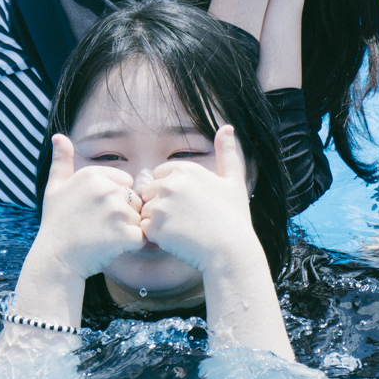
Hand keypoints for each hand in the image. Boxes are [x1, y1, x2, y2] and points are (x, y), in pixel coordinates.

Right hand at [32, 134, 146, 278]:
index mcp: (94, 174)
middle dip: (123, 216)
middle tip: (98, 228)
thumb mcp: (55, 188)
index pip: (126, 184)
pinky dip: (132, 246)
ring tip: (103, 238)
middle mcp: (106, 188)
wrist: (54, 260)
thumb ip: (61, 161)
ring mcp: (116, 211)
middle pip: (134, 201)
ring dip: (128, 231)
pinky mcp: (124, 234)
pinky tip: (111, 248)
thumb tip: (59, 136)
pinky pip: (141, 238)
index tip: (95, 212)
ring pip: (139, 219)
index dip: (115, 201)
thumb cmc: (56, 224)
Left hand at [136, 125, 262, 272]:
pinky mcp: (154, 226)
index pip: (159, 175)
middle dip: (161, 206)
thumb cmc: (235, 218)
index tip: (189, 206)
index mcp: (186, 170)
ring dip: (157, 222)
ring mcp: (161, 204)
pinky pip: (143, 229)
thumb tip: (228, 127)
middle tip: (185, 221)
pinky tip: (176, 240)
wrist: (232, 250)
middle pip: (149, 192)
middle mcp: (170, 183)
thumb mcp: (234, 181)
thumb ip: (227, 153)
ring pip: (145, 211)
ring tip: (182, 231)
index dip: (171, 192)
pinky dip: (155, 237)